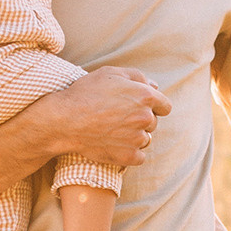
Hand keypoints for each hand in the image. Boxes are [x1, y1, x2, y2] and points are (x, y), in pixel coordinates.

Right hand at [54, 66, 171, 172]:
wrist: (65, 121)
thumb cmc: (85, 93)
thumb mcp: (110, 73)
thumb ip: (136, 76)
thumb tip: (154, 86)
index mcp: (145, 96)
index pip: (165, 106)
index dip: (154, 106)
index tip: (140, 108)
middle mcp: (145, 118)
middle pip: (153, 123)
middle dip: (140, 121)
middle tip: (118, 119)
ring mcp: (137, 138)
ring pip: (145, 140)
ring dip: (134, 137)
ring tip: (113, 132)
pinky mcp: (129, 156)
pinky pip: (139, 157)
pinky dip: (130, 153)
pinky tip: (114, 145)